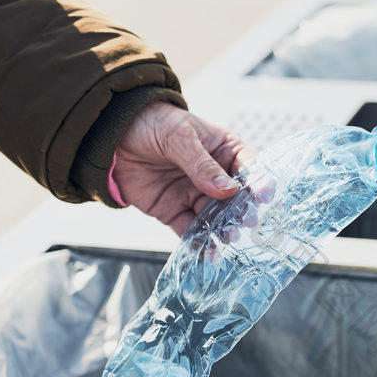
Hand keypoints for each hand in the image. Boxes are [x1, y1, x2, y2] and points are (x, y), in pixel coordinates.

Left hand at [113, 102, 253, 234]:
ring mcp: (194, 196)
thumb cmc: (153, 123)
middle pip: (234, 199)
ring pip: (214, 218)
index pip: (247, 169)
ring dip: (222, 230)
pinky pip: (190, 231)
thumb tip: (228, 190)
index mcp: (223, 151)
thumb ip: (202, 165)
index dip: (257, 182)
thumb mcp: (180, 136)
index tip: (263, 196)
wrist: (113, 134)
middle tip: (244, 221)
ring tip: (227, 238)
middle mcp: (214, 177)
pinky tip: (208, 253)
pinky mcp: (174, 212)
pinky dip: (198, 243)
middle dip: (240, 211)